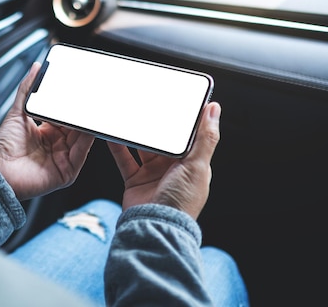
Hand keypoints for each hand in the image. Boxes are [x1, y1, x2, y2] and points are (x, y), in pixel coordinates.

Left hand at [0, 62, 94, 199]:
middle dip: (83, 114)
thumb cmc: (3, 148)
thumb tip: (36, 68)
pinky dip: (87, 142)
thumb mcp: (17, 111)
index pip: (66, 117)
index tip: (81, 92)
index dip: (73, 106)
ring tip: (93, 111)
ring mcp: (62, 159)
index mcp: (47, 133)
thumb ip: (27, 89)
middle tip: (91, 99)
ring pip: (82, 139)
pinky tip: (89, 130)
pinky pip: (81, 154)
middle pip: (76, 128)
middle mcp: (56, 146)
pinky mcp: (66, 172)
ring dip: (87, 126)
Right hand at [108, 102, 220, 218]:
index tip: (173, 102)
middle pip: (163, 140)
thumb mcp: (197, 165)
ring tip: (128, 117)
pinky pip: (125, 160)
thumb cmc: (181, 201)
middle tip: (146, 106)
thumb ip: (205, 137)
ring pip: (143, 147)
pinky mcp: (135, 180)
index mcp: (191, 164)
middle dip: (155, 125)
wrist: (155, 226)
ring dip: (136, 134)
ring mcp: (153, 174)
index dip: (180, 120)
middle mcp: (172, 168)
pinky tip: (113, 135)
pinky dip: (118, 147)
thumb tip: (214, 110)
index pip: (187, 136)